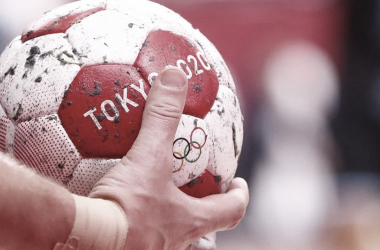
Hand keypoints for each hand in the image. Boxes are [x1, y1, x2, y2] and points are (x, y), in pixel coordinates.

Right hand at [89, 66, 248, 249]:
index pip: (231, 212)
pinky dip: (140, 227)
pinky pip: (139, 241)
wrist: (85, 240)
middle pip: (205, 235)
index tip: (237, 183)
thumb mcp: (148, 157)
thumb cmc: (124, 207)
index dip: (239, 197)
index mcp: (190, 222)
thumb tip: (175, 77)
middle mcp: (175, 243)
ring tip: (165, 208)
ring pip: (174, 243)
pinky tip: (123, 211)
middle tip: (203, 199)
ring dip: (174, 225)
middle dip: (208, 217)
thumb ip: (163, 116)